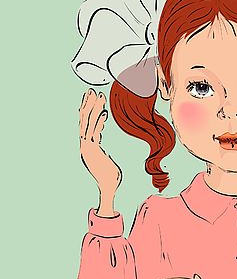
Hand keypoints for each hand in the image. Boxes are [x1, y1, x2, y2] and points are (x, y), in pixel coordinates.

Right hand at [79, 89, 121, 205]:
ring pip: (89, 124)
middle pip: (85, 120)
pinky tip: (104, 114)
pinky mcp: (92, 151)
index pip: (87, 123)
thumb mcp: (107, 160)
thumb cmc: (110, 177)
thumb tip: (108, 146)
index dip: (89, 110)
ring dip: (94, 110)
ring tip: (99, 96)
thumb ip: (105, 152)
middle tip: (91, 91)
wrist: (108, 188)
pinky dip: (99, 124)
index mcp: (88, 145)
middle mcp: (85, 145)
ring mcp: (87, 147)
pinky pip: (95, 134)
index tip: (92, 98)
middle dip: (88, 105)